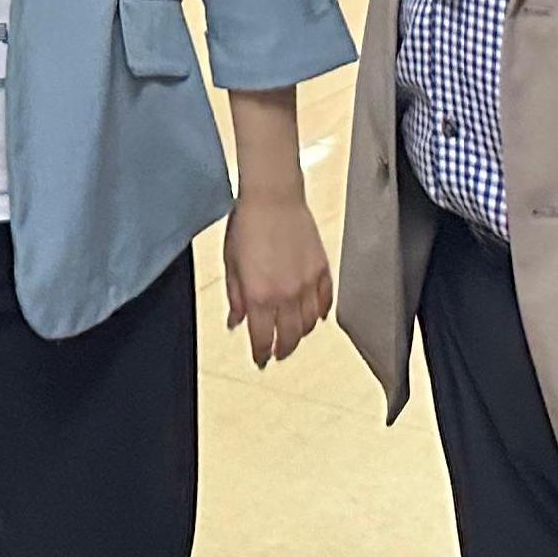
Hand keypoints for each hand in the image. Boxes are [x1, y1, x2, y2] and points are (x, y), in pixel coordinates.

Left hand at [224, 187, 330, 364]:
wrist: (272, 196)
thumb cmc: (247, 223)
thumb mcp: (231, 263)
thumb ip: (235, 296)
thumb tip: (235, 321)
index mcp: (259, 295)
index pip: (262, 338)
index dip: (261, 354)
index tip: (260, 359)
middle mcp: (285, 294)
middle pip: (289, 338)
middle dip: (282, 350)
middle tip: (277, 354)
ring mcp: (306, 283)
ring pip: (309, 324)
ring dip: (300, 334)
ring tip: (293, 335)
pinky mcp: (321, 270)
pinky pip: (325, 301)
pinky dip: (320, 313)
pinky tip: (315, 316)